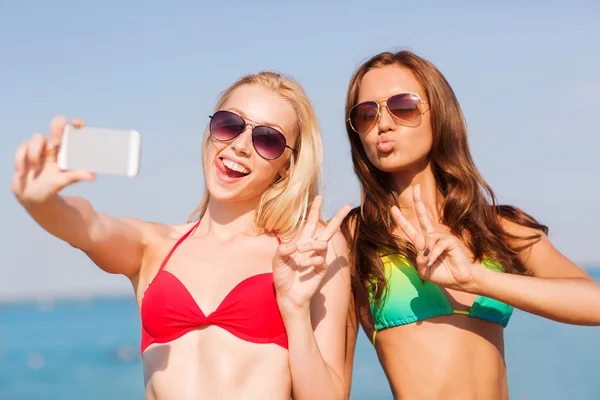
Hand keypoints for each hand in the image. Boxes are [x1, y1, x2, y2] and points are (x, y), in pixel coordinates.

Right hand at [11, 116, 94, 205]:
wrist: (33, 196)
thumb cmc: (53, 186)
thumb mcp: (65, 181)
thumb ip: (77, 176)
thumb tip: (92, 176)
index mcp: (68, 150)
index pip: (75, 131)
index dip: (77, 124)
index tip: (77, 123)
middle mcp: (55, 145)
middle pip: (57, 124)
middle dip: (57, 128)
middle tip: (55, 143)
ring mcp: (40, 146)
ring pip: (38, 137)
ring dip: (35, 153)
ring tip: (35, 169)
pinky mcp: (25, 150)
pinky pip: (23, 147)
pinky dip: (21, 160)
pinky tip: (22, 172)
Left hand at [272, 196, 350, 314]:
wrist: (287, 294)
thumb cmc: (282, 276)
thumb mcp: (277, 260)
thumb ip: (283, 250)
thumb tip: (296, 245)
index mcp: (301, 242)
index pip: (309, 223)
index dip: (314, 210)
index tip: (319, 197)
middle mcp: (311, 248)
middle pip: (328, 230)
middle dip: (337, 218)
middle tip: (347, 206)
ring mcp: (318, 258)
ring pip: (323, 243)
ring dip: (312, 245)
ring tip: (301, 250)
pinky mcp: (322, 269)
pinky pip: (321, 259)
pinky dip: (312, 260)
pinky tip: (304, 265)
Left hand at [391, 184, 479, 290]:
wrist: (459, 280)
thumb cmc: (442, 275)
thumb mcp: (425, 271)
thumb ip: (419, 262)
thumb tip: (422, 251)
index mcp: (423, 243)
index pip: (410, 229)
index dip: (401, 219)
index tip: (393, 208)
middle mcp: (431, 237)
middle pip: (423, 216)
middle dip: (418, 202)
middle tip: (415, 187)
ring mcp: (441, 237)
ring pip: (427, 238)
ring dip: (427, 253)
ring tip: (430, 263)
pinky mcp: (450, 240)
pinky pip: (437, 244)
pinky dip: (433, 254)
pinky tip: (434, 261)